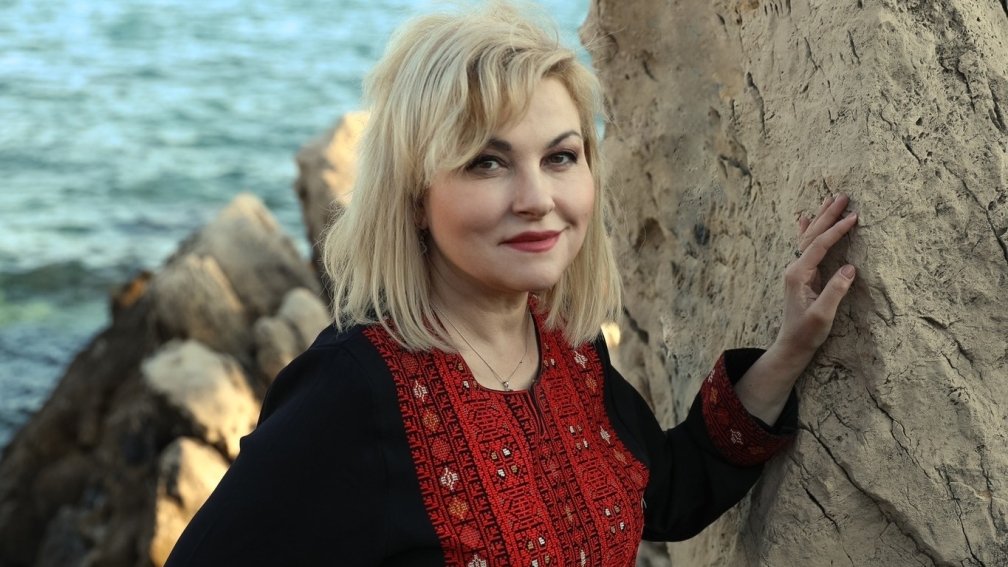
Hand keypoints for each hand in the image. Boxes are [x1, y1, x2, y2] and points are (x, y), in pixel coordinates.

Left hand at [774, 193, 857, 362]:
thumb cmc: (807, 332)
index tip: (853, 217)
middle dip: (827, 215)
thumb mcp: (823, 315)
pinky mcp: (801, 275)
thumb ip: (835, 291)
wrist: (792, 345)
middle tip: (843, 196)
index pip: (819, 246)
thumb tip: (850, 268)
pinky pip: (804, 246)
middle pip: (811, 235)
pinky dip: (806, 230)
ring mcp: (797, 270)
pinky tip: (804, 218)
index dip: (836, 230)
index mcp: (798, 274)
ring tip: (830, 199)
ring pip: (808, 237)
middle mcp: (795, 268)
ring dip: (820, 218)